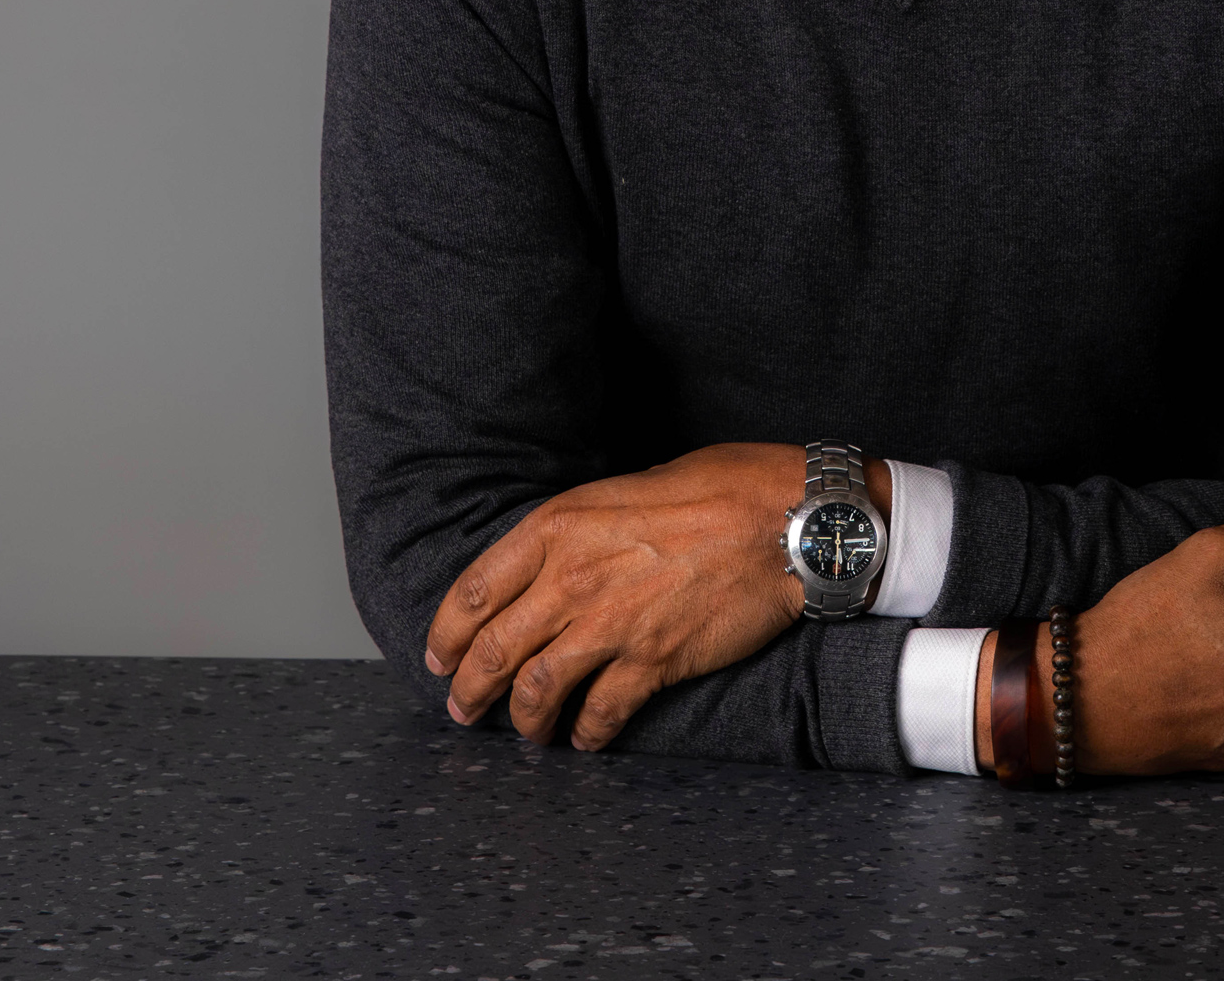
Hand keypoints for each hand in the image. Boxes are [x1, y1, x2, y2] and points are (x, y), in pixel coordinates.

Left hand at [424, 443, 870, 749]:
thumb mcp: (630, 485)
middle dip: (469, 688)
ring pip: (535, 690)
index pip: (473, 591)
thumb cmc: (721, 487)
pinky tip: (585, 739)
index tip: (440, 656)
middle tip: (463, 709)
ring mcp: (610, 624)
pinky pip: (599, 714)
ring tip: (524, 732)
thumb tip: (568, 558)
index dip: (447, 633)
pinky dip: (586, 734)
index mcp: (559, 526)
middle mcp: (572, 577)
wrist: (783, 520)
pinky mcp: (651, 661)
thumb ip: (586, 528)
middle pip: (493, 650)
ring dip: (522, 720)